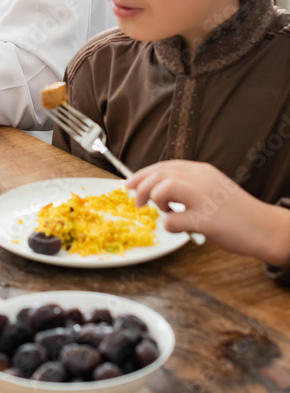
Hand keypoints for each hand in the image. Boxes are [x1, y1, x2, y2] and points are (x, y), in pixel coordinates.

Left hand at [126, 160, 289, 265]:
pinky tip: (177, 227)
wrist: (264, 227)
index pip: (165, 165)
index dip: (143, 174)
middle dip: (141, 186)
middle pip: (160, 173)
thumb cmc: (236, 212)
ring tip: (160, 209)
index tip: (129, 183)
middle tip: (135, 201)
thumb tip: (158, 191)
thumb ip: (188, 186)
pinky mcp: (207, 220)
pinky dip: (170, 224)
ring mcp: (204, 198)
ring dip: (154, 198)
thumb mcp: (211, 189)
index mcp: (201, 171)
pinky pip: (175, 220)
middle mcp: (201, 179)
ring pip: (164, 187)